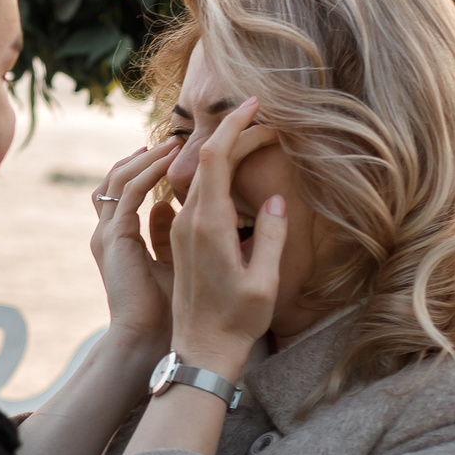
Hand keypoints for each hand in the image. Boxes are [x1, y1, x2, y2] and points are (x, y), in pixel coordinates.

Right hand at [89, 140, 178, 352]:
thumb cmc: (167, 310)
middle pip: (118, 177)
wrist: (147, 339)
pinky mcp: (114, 237)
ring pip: (119, 178)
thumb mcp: (171, 262)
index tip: (177, 150)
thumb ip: (166, 235)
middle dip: (145, 155)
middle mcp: (110, 230)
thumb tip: (169, 206)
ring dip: (148, 157)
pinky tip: (170, 160)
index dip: (148, 166)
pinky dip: (148, 172)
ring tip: (176, 142)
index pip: (129, 188)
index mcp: (121, 236)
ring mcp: (108, 232)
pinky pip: (129, 192)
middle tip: (177, 138)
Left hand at [166, 99, 284, 377]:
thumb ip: (269, 236)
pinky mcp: (182, 240)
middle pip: (208, 161)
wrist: (201, 351)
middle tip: (270, 123)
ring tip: (258, 140)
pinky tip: (235, 172)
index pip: (216, 158)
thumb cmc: (236, 321)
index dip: (235, 125)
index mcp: (208, 225)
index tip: (254, 103)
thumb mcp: (263, 281)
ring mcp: (182, 230)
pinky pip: (196, 194)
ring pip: (201, 176)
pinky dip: (217, 174)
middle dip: (237, 134)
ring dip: (227, 153)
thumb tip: (272, 199)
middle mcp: (189, 222)